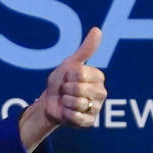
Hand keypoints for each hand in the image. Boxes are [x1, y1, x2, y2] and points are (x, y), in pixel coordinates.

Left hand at [19, 27, 106, 151]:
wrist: (50, 102)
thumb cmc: (61, 81)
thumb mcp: (71, 63)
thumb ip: (86, 49)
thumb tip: (97, 30)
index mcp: (99, 77)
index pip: (80, 74)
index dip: (69, 76)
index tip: (68, 77)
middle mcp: (101, 93)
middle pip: (79, 89)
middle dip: (66, 89)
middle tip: (66, 90)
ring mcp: (97, 108)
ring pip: (77, 104)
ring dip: (65, 102)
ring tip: (67, 101)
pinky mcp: (89, 122)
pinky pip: (76, 117)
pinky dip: (66, 115)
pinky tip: (67, 112)